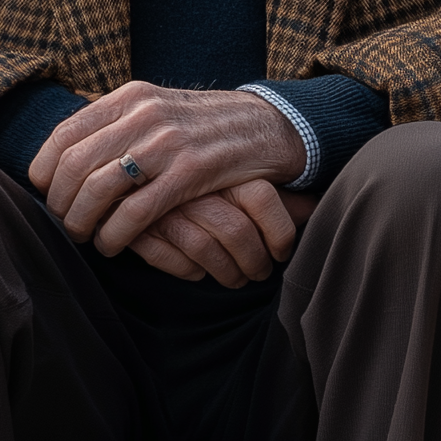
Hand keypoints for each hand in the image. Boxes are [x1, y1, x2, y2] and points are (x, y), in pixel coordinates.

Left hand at [29, 83, 305, 259]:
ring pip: (99, 189)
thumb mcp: (157, 106)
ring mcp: (167, 143)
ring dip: (82, 221)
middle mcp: (144, 115)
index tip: (43, 192)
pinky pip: (136, 212)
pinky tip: (112, 245)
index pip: (64, 133)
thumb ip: (116, 122)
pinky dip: (115, 235)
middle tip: (63, 222)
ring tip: (83, 237)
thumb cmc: (204, 125)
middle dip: (60, 202)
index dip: (44, 168)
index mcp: (130, 97)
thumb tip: (65, 148)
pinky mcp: (191, 173)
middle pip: (75, 164)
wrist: (267, 126)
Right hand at [130, 180, 318, 286]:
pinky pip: (171, 260)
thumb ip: (274, 189)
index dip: (280, 233)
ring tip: (234, 278)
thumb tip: (314, 207)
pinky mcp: (138, 226)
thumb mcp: (235, 172)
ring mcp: (165, 204)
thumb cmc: (194, 172)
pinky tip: (197, 270)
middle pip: (238, 232)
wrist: (126, 162)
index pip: (264, 198)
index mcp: (223, 162)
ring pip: (205, 251)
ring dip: (225, 273)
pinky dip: (189, 271)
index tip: (281, 252)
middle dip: (254, 263)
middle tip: (258, 273)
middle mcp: (195, 182)